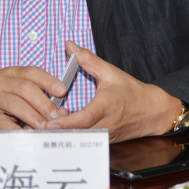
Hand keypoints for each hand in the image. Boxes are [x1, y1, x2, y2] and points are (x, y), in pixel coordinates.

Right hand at [0, 66, 67, 131]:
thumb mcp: (5, 90)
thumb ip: (28, 97)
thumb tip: (58, 111)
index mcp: (8, 74)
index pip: (32, 71)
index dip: (49, 80)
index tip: (62, 91)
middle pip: (26, 88)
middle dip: (45, 103)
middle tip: (57, 118)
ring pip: (15, 103)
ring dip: (33, 117)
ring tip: (45, 129)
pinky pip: (1, 121)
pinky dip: (15, 129)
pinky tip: (25, 135)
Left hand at [47, 41, 188, 142]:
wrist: (153, 112)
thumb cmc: (133, 93)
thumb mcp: (111, 73)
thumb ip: (88, 60)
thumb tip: (70, 46)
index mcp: (106, 107)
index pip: (84, 118)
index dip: (66, 122)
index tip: (50, 122)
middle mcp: (105, 125)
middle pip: (77, 133)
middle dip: (56, 132)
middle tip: (35, 127)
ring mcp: (104, 136)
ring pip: (79, 140)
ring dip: (61, 136)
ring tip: (41, 129)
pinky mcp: (103, 142)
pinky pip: (84, 141)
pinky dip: (70, 137)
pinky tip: (56, 132)